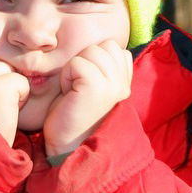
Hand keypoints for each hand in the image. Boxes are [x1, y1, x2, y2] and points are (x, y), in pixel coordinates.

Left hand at [42, 42, 132, 157]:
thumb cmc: (73, 116)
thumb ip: (103, 68)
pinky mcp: (96, 87)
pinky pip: (78, 62)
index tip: (86, 83)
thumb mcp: (94, 87)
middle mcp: (123, 83)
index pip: (115, 47)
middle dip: (85, 60)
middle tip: (78, 86)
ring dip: (75, 67)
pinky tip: (69, 94)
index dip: (95, 59)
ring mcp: (113, 85)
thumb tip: (102, 46)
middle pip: (104, 46)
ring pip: (92, 51)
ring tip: (74, 90)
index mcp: (125, 83)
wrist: (66, 147)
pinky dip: (67, 76)